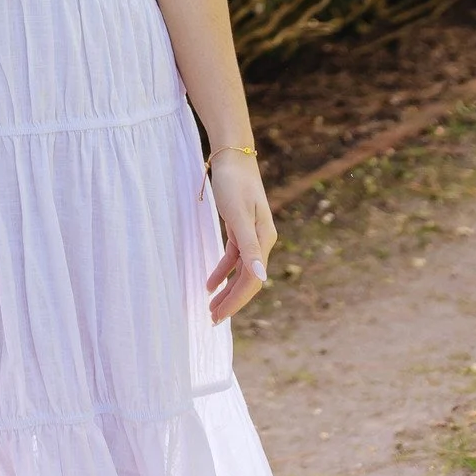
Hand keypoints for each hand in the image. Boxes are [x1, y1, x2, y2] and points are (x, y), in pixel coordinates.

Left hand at [206, 156, 275, 325]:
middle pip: (248, 280)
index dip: (235, 301)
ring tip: (211, 308)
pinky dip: (223, 272)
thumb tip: (260, 278)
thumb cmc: (234, 183)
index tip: (217, 317)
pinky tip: (210, 283)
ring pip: (241, 271)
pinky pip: (234, 258)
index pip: (252, 280)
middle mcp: (262, 241)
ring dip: (227, 290)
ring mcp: (253, 235)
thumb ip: (249, 247)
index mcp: (264, 240)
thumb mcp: (238, 215)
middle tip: (212, 320)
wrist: (232, 155)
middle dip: (231, 302)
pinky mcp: (241, 228)